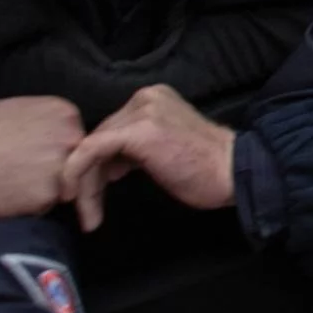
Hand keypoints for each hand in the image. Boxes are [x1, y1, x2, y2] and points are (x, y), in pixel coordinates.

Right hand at [0, 97, 82, 261]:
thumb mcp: (10, 110)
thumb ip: (43, 116)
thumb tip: (57, 126)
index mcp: (62, 110)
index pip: (74, 134)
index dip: (53, 149)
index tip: (31, 154)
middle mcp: (69, 135)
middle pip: (77, 159)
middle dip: (56, 168)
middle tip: (20, 172)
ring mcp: (61, 165)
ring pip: (67, 183)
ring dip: (45, 188)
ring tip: (11, 183)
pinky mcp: (48, 195)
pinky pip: (49, 204)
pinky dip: (32, 205)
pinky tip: (7, 196)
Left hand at [58, 85, 234, 229]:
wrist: (234, 171)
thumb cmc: (207, 169)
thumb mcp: (165, 149)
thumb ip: (136, 148)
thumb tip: (107, 167)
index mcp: (153, 99)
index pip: (111, 129)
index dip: (95, 164)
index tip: (91, 195)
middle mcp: (145, 98)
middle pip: (99, 137)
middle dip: (88, 176)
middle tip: (87, 210)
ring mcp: (141, 112)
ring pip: (92, 146)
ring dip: (84, 183)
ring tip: (88, 214)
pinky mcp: (137, 131)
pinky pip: (91, 151)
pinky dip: (78, 175)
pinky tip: (80, 201)